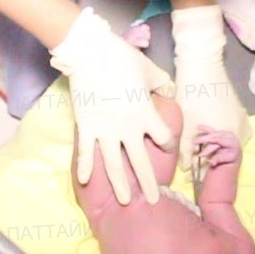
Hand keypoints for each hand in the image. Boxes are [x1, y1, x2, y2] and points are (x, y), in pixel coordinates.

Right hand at [50, 7, 176, 204]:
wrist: (90, 53)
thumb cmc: (123, 59)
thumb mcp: (151, 70)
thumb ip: (163, 86)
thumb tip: (169, 94)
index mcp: (147, 115)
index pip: (164, 139)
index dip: (168, 145)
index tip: (167, 149)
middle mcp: (128, 128)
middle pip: (141, 162)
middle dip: (148, 183)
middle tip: (153, 201)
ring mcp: (105, 130)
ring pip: (114, 165)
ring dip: (120, 184)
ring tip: (124, 200)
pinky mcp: (86, 126)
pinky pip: (86, 152)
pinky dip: (85, 167)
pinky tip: (85, 182)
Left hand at [171, 5, 251, 172]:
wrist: (203, 65)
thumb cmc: (192, 93)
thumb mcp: (185, 123)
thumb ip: (186, 149)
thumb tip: (186, 169)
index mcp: (230, 137)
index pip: (218, 163)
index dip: (203, 172)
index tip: (190, 178)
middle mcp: (242, 131)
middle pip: (227, 154)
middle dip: (210, 161)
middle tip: (193, 164)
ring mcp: (243, 120)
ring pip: (231, 143)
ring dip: (217, 149)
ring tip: (199, 152)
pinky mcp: (241, 110)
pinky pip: (234, 131)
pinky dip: (222, 137)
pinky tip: (210, 136)